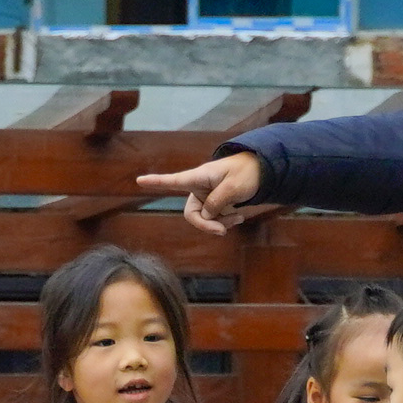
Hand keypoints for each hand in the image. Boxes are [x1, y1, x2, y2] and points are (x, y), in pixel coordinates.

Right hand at [135, 151, 270, 234]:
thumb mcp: (233, 187)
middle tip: (222, 231)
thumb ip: (216, 202)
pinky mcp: (215, 203)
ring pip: (206, 219)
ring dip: (221, 223)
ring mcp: (207, 196)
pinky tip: (238, 216)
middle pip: (191, 214)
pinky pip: (215, 219)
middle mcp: (199, 188)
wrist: (262, 171)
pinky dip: (225, 221)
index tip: (139, 180)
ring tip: (238, 217)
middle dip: (206, 225)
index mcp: (199, 177)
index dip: (156, 182)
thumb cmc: (247, 172)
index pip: (174, 181)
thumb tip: (205, 216)